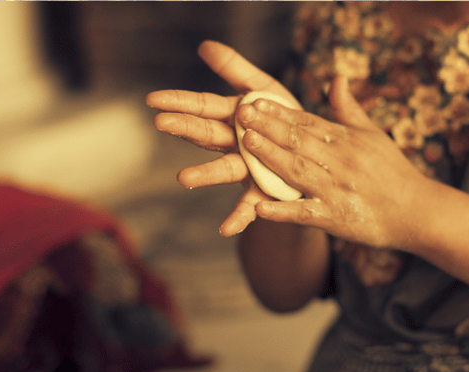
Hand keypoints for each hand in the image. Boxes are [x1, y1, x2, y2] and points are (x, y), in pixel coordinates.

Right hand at [146, 41, 302, 235]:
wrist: (314, 154)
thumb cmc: (283, 119)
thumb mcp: (263, 89)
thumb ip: (236, 69)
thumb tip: (204, 45)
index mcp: (234, 117)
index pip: (203, 106)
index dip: (180, 102)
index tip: (154, 99)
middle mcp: (236, 144)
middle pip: (208, 135)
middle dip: (185, 128)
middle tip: (161, 123)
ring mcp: (248, 169)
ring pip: (224, 170)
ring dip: (204, 175)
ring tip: (184, 179)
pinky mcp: (264, 191)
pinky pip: (251, 206)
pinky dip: (239, 217)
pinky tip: (226, 229)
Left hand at [235, 75, 430, 248]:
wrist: (417, 211)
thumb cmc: (392, 172)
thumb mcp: (374, 135)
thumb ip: (349, 109)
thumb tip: (337, 78)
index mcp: (347, 141)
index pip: (308, 122)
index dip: (280, 112)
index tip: (254, 101)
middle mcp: (341, 162)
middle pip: (299, 141)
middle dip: (268, 127)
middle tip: (240, 113)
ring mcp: (336, 191)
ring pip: (298, 171)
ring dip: (271, 157)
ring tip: (246, 144)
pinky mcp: (335, 218)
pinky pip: (304, 213)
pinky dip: (282, 211)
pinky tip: (259, 207)